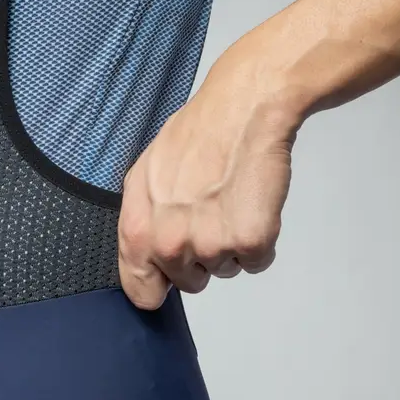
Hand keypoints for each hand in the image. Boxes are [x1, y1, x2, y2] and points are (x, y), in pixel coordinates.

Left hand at [118, 40, 299, 308]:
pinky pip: (257, 261)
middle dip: (200, 256)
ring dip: (230, 244)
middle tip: (209, 212)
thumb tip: (146, 258)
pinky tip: (252, 205)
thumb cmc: (195, 135)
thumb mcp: (144, 176)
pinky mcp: (250, 242)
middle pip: (190, 282)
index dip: (157, 285)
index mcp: (139, 231)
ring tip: (230, 200)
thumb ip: (140, 222)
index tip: (167, 278)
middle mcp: (171, 245)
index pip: (141, 289)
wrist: (241, 110)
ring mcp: (211, 246)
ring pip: (224, 270)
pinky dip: (260, 240)